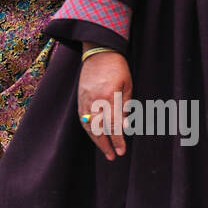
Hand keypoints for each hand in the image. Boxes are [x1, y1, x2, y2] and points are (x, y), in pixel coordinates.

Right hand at [75, 45, 132, 160]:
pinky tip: (93, 134)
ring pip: (88, 125)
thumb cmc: (117, 67)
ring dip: (95, 139)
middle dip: (105, 144)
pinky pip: (82, 117)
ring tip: (103, 149)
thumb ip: (125, 106)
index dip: (117, 140)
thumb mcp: (127, 85)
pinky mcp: (80, 96)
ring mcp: (85, 98)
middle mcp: (95, 100)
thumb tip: (125, 125)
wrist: (99, 51)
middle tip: (112, 156)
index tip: (121, 151)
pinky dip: (87, 128)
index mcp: (109, 97)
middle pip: (98, 128)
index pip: (113, 125)